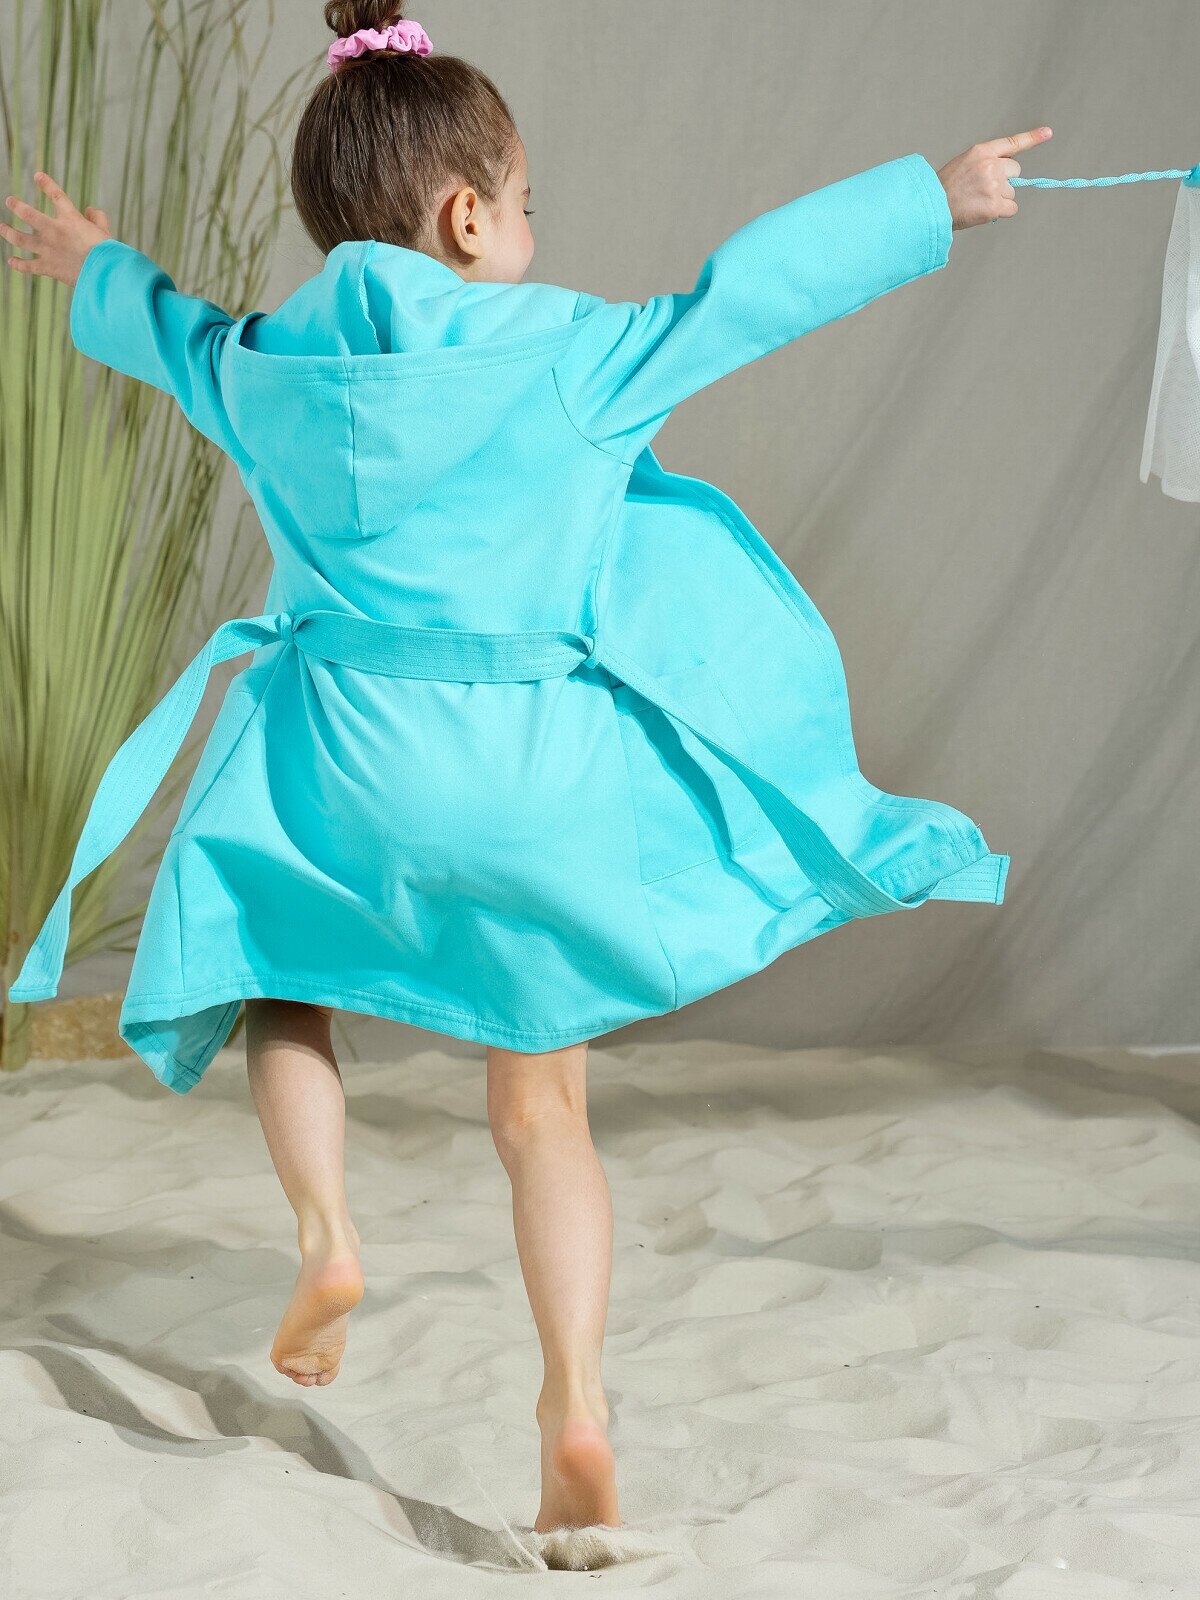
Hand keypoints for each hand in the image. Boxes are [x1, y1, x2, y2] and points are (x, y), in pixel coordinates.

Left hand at [1, 171, 112, 285]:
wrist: (102, 273)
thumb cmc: (107, 253)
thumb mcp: (105, 231)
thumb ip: (97, 217)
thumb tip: (89, 209)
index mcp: (70, 219)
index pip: (56, 196)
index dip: (46, 184)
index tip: (37, 175)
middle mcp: (54, 231)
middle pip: (28, 215)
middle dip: (17, 206)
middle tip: (9, 201)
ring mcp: (48, 249)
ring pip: (21, 239)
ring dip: (9, 232)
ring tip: (2, 228)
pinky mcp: (48, 267)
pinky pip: (29, 266)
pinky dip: (19, 264)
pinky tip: (11, 261)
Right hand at [936, 128, 1052, 229]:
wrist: (932, 207)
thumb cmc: (946, 188)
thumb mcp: (964, 163)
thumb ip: (986, 162)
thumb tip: (1008, 172)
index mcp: (982, 151)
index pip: (1012, 143)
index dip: (1033, 137)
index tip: (1048, 132)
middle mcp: (991, 165)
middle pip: (1015, 171)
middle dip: (1005, 180)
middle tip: (984, 189)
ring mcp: (994, 185)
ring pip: (1012, 192)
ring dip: (1000, 198)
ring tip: (977, 201)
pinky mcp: (995, 205)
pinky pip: (1012, 208)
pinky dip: (1002, 212)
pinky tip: (985, 211)